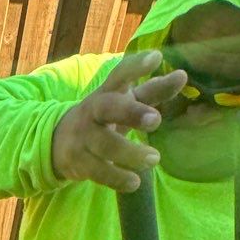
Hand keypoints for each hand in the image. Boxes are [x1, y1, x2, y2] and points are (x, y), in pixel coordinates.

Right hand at [51, 51, 187, 191]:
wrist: (57, 142)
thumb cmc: (103, 118)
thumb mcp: (124, 102)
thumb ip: (153, 91)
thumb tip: (183, 76)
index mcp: (107, 92)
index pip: (120, 74)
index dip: (136, 66)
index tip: (156, 57)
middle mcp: (93, 111)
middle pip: (108, 108)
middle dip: (131, 112)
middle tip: (156, 120)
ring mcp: (83, 137)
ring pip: (105, 144)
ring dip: (130, 153)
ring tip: (154, 159)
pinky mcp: (79, 162)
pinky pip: (98, 171)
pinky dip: (116, 178)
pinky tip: (134, 183)